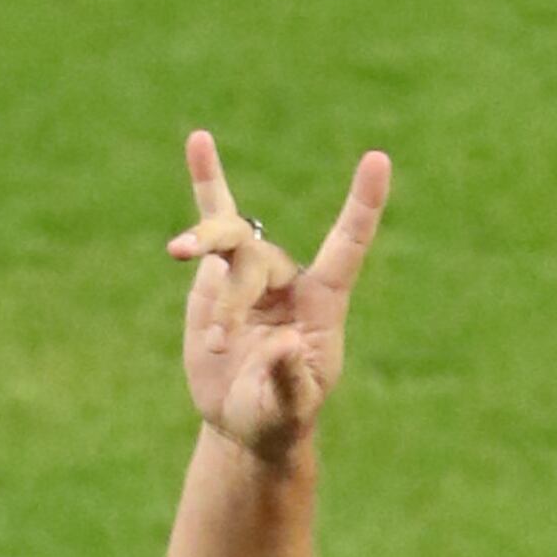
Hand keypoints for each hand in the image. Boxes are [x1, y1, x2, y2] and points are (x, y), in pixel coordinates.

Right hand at [168, 127, 389, 462]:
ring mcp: (252, 271)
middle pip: (259, 260)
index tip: (377, 159)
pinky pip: (213, 219)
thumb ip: (290, 379)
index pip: (347, 246)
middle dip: (232, 298)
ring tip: (179, 259)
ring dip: (205, 255)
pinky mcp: (217, 271)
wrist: (243, 417)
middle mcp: (290, 279)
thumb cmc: (279, 414)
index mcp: (322, 302)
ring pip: (228, 244)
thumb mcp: (289, 408)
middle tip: (221, 342)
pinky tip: (199, 139)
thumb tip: (287, 345)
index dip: (362, 206)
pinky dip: (206, 180)